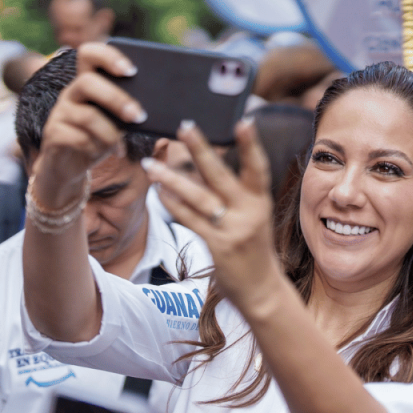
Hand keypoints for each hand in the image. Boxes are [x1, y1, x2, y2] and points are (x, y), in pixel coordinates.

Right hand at [33, 43, 145, 205]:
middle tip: (138, 116)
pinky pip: (78, 138)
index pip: (88, 54)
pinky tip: (111, 153)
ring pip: (87, 116)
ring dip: (110, 132)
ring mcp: (60, 113)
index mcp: (87, 82)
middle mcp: (71, 93)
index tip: (132, 71)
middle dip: (116, 98)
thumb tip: (161, 107)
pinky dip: (98, 148)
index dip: (108, 56)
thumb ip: (130, 110)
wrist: (70, 166)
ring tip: (121, 145)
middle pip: (87, 82)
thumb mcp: (117, 122)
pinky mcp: (54, 134)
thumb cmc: (99, 138)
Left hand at [143, 121, 283, 314]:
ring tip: (150, 165)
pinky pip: (189, 220)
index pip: (257, 168)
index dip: (251, 145)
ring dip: (170, 179)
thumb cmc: (254, 251)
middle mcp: (249, 213)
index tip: (243, 121)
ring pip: (197, 197)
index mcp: (260, 202)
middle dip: (201, 149)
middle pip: (221, 175)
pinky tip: (159, 192)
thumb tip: (208, 168)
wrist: (262, 291)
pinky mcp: (218, 246)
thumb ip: (236, 197)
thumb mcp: (254, 220)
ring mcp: (233, 230)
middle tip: (185, 126)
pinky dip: (173, 204)